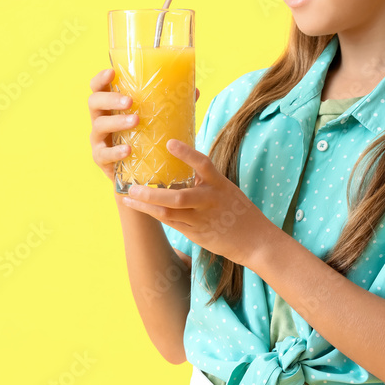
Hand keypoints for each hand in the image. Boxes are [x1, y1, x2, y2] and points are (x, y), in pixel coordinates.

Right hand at [87, 67, 199, 182]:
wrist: (139, 171)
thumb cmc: (146, 137)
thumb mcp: (157, 119)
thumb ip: (172, 105)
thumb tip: (195, 90)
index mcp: (110, 105)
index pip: (98, 87)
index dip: (101, 79)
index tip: (111, 72)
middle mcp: (100, 119)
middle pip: (94, 102)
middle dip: (111, 99)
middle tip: (130, 101)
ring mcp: (99, 139)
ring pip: (99, 126)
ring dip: (117, 122)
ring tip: (136, 121)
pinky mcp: (101, 159)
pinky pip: (104, 154)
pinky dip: (115, 151)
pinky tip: (128, 150)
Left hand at [121, 138, 274, 266]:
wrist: (256, 241)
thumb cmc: (239, 212)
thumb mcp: (226, 190)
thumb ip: (205, 182)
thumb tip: (179, 169)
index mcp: (219, 184)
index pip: (203, 164)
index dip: (186, 153)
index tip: (169, 143)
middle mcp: (209, 201)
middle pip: (176, 197)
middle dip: (151, 193)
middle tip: (133, 186)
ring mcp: (202, 219)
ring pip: (168, 213)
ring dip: (146, 206)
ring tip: (128, 198)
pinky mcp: (197, 233)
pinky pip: (171, 223)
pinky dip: (155, 214)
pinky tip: (141, 209)